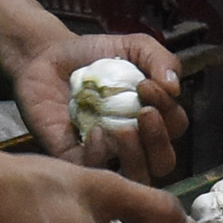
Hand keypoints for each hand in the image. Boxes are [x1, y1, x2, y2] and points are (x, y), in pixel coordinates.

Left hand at [8, 28, 188, 180]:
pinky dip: (99, 156)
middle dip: (159, 140)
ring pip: (135, 176)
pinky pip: (94, 172)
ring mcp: (106, 154)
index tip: (146, 85)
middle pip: (163, 162)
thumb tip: (175, 87)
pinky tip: (92, 132)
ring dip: (136, 156)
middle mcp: (135, 141)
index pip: (175, 127)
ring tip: (124, 129)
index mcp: (153, 117)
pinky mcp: (75, 159)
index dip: (168, 110)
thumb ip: (159, 59)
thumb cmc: (93, 55)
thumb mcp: (133, 47)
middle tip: (144, 113)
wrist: (46, 57)